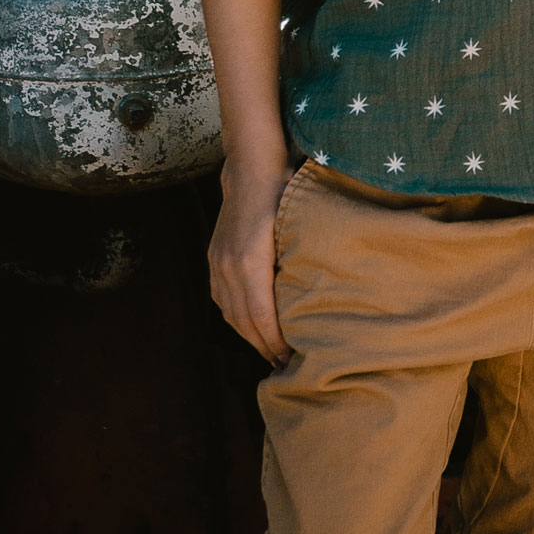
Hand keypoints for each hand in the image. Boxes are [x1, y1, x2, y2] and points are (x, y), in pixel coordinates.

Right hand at [209, 154, 291, 364]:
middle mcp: (229, 266)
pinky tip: (249, 326)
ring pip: (230, 312)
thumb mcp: (296, 227)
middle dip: (263, 346)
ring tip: (268, 351)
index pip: (261, 315)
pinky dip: (235, 318)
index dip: (275, 340)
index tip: (290, 357)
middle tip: (283, 364)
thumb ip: (301, 261)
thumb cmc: (283, 193)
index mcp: (251, 261)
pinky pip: (221, 299)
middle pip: (244, 320)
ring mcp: (218, 263)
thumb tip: (319, 297)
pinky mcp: (214, 258)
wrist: (250, 169)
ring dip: (248, 335)